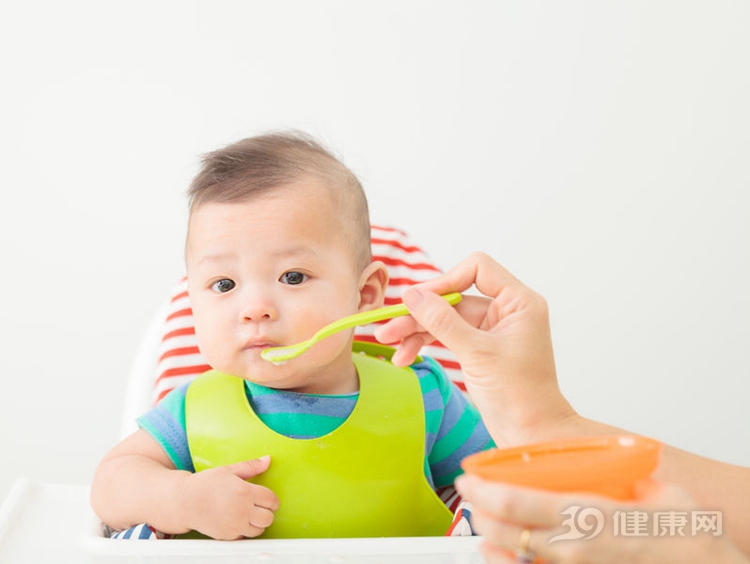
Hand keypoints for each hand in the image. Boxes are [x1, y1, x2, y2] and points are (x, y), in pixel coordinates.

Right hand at [180, 456, 279, 539]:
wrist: (184, 502)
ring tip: (249, 513)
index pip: (271, 500)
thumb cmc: (205, 484)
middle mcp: (242, 511)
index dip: (272, 499)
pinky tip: (238, 520)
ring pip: (259, 530)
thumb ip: (251, 466)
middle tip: (259, 506)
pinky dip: (245, 530)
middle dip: (267, 512)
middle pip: (268, 518)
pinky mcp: (227, 536)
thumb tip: (267, 460)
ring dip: (258, 523)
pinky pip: (244, 536)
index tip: (267, 498)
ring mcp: (235, 525)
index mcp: (245, 492)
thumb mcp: (229, 470)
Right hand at [375, 252, 574, 445]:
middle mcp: (507, 311)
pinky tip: (406, 356)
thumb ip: (443, 322)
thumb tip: (412, 295)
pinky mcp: (481, 347)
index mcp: (519, 302)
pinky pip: (448, 336)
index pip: (478, 268)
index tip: (418, 300)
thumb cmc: (519, 396)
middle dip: (421, 313)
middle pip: (454, 296)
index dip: (445, 280)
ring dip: (417, 330)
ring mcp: (493, 329)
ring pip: (446, 318)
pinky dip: (427, 344)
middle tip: (388, 327)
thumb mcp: (477, 354)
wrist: (532, 435)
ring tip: (390, 343)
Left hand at [455, 475, 748, 563]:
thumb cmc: (692, 542)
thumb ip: (628, 476)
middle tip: (469, 497)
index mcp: (590, 516)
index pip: (520, 502)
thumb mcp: (661, 492)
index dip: (485, 490)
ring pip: (517, 561)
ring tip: (480, 527)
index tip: (468, 479)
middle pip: (508, 532)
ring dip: (491, 543)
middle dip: (480, 513)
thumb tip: (612, 464)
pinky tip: (504, 555)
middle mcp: (575, 548)